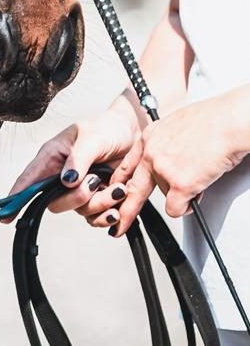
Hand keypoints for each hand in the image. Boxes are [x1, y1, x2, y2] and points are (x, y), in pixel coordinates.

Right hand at [7, 103, 141, 219]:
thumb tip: (66, 180)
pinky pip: (96, 218)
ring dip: (100, 203)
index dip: (16, 197)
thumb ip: (78, 159)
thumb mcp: (91, 138)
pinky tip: (118, 201)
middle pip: (54, 201)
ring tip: (116, 187)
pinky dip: (109, 214)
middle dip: (77, 198)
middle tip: (95, 182)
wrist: (134, 134)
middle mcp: (62, 175)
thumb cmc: (107, 129)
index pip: (29, 179)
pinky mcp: (96, 198)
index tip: (5, 216)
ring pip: (79, 211)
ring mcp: (78, 189)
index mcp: (52, 157)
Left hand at [124, 93, 249, 220]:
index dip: (121, 183)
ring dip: (181, 196)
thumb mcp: (175, 126)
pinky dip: (188, 207)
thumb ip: (165, 145)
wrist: (228, 122)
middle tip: (117, 224)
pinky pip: (176, 209)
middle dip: (124, 210)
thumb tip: (170, 160)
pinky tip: (198, 191)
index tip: (116, 194)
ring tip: (198, 176)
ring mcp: (162, 169)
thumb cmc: (212, 122)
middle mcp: (150, 153)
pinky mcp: (179, 184)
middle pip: (131, 189)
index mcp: (148, 138)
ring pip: (165, 198)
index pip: (127, 166)